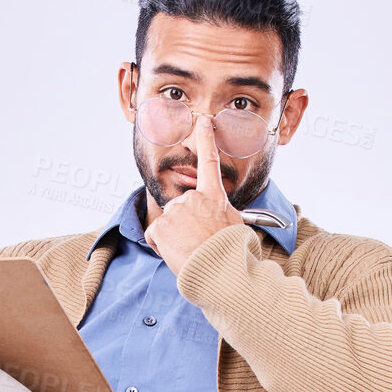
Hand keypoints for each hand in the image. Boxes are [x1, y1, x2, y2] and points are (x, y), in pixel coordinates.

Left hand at [142, 111, 244, 279]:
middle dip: (184, 225)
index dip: (206, 140)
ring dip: (175, 237)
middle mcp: (194, 198)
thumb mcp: (235, 227)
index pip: (210, 162)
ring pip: (168, 223)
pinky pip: (156, 236)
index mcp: (215, 196)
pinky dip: (163, 246)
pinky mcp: (161, 225)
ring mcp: (176, 210)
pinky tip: (177, 253)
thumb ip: (222, 215)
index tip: (203, 121)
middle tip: (198, 242)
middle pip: (181, 208)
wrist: (220, 271)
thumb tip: (222, 218)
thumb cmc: (231, 254)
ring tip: (190, 249)